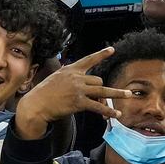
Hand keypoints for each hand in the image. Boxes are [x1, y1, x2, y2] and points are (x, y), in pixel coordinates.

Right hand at [13, 47, 133, 138]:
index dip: (101, 54)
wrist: (36, 104)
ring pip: (102, 90)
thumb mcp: (56, 79)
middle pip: (98, 80)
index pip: (88, 59)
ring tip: (128, 95)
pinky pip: (98, 106)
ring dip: (116, 94)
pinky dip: (108, 111)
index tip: (112, 49)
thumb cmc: (44, 93)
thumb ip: (69, 78)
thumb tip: (82, 83)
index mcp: (70, 69)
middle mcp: (76, 77)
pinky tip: (117, 114)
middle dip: (103, 88)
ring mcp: (78, 89)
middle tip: (106, 98)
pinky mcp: (79, 102)